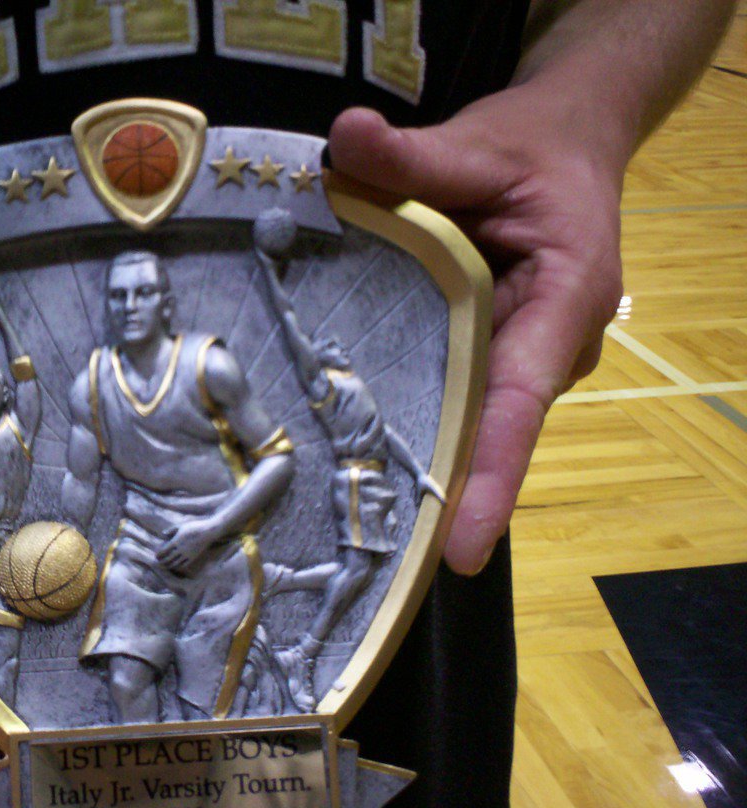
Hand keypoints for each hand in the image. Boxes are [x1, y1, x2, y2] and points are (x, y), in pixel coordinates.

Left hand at [158, 518, 219, 574]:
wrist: (207, 532)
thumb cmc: (193, 527)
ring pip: (176, 563)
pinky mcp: (193, 557)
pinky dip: (178, 566)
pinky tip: (176, 565)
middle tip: (158, 563)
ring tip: (165, 566)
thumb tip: (163, 533)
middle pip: (168, 558)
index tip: (156, 556)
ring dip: (169, 565)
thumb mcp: (181, 526)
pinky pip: (184, 564)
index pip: (164, 551)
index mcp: (176, 541)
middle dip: (162, 562)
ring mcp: (187, 554)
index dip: (159, 554)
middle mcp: (180, 549)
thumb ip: (171, 530)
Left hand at [328, 92, 623, 574]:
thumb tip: (345, 138)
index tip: (462, 549)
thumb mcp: (480, 145)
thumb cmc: (535, 151)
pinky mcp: (485, 351)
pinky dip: (412, 424)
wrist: (565, 148)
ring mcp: (516, 355)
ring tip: (362, 535)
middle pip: (488, 428)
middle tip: (383, 565)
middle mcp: (545, 345)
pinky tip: (356, 460)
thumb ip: (415, 155)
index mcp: (563, 299)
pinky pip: (450, 395)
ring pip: (466, 418)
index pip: (520, 398)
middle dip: (443, 496)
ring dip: (422, 468)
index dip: (491, 476)